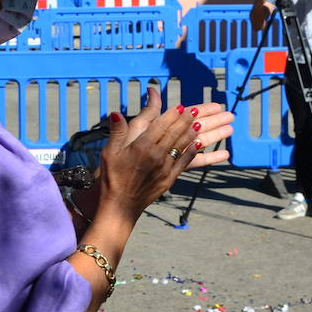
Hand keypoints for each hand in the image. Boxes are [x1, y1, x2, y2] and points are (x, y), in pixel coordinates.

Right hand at [96, 89, 233, 219]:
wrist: (121, 205)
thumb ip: (117, 131)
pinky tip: (198, 145)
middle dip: (186, 120)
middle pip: (175, 133)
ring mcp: (165, 167)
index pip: (161, 126)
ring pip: (182, 145)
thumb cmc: (112, 177)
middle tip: (195, 110)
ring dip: (193, 133)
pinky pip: (185, 161)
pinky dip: (193, 151)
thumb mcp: (109, 152)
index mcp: (141, 147)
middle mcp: (156, 155)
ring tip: (201, 122)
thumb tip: (116, 113)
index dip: (172, 114)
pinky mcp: (170, 178)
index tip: (181, 106)